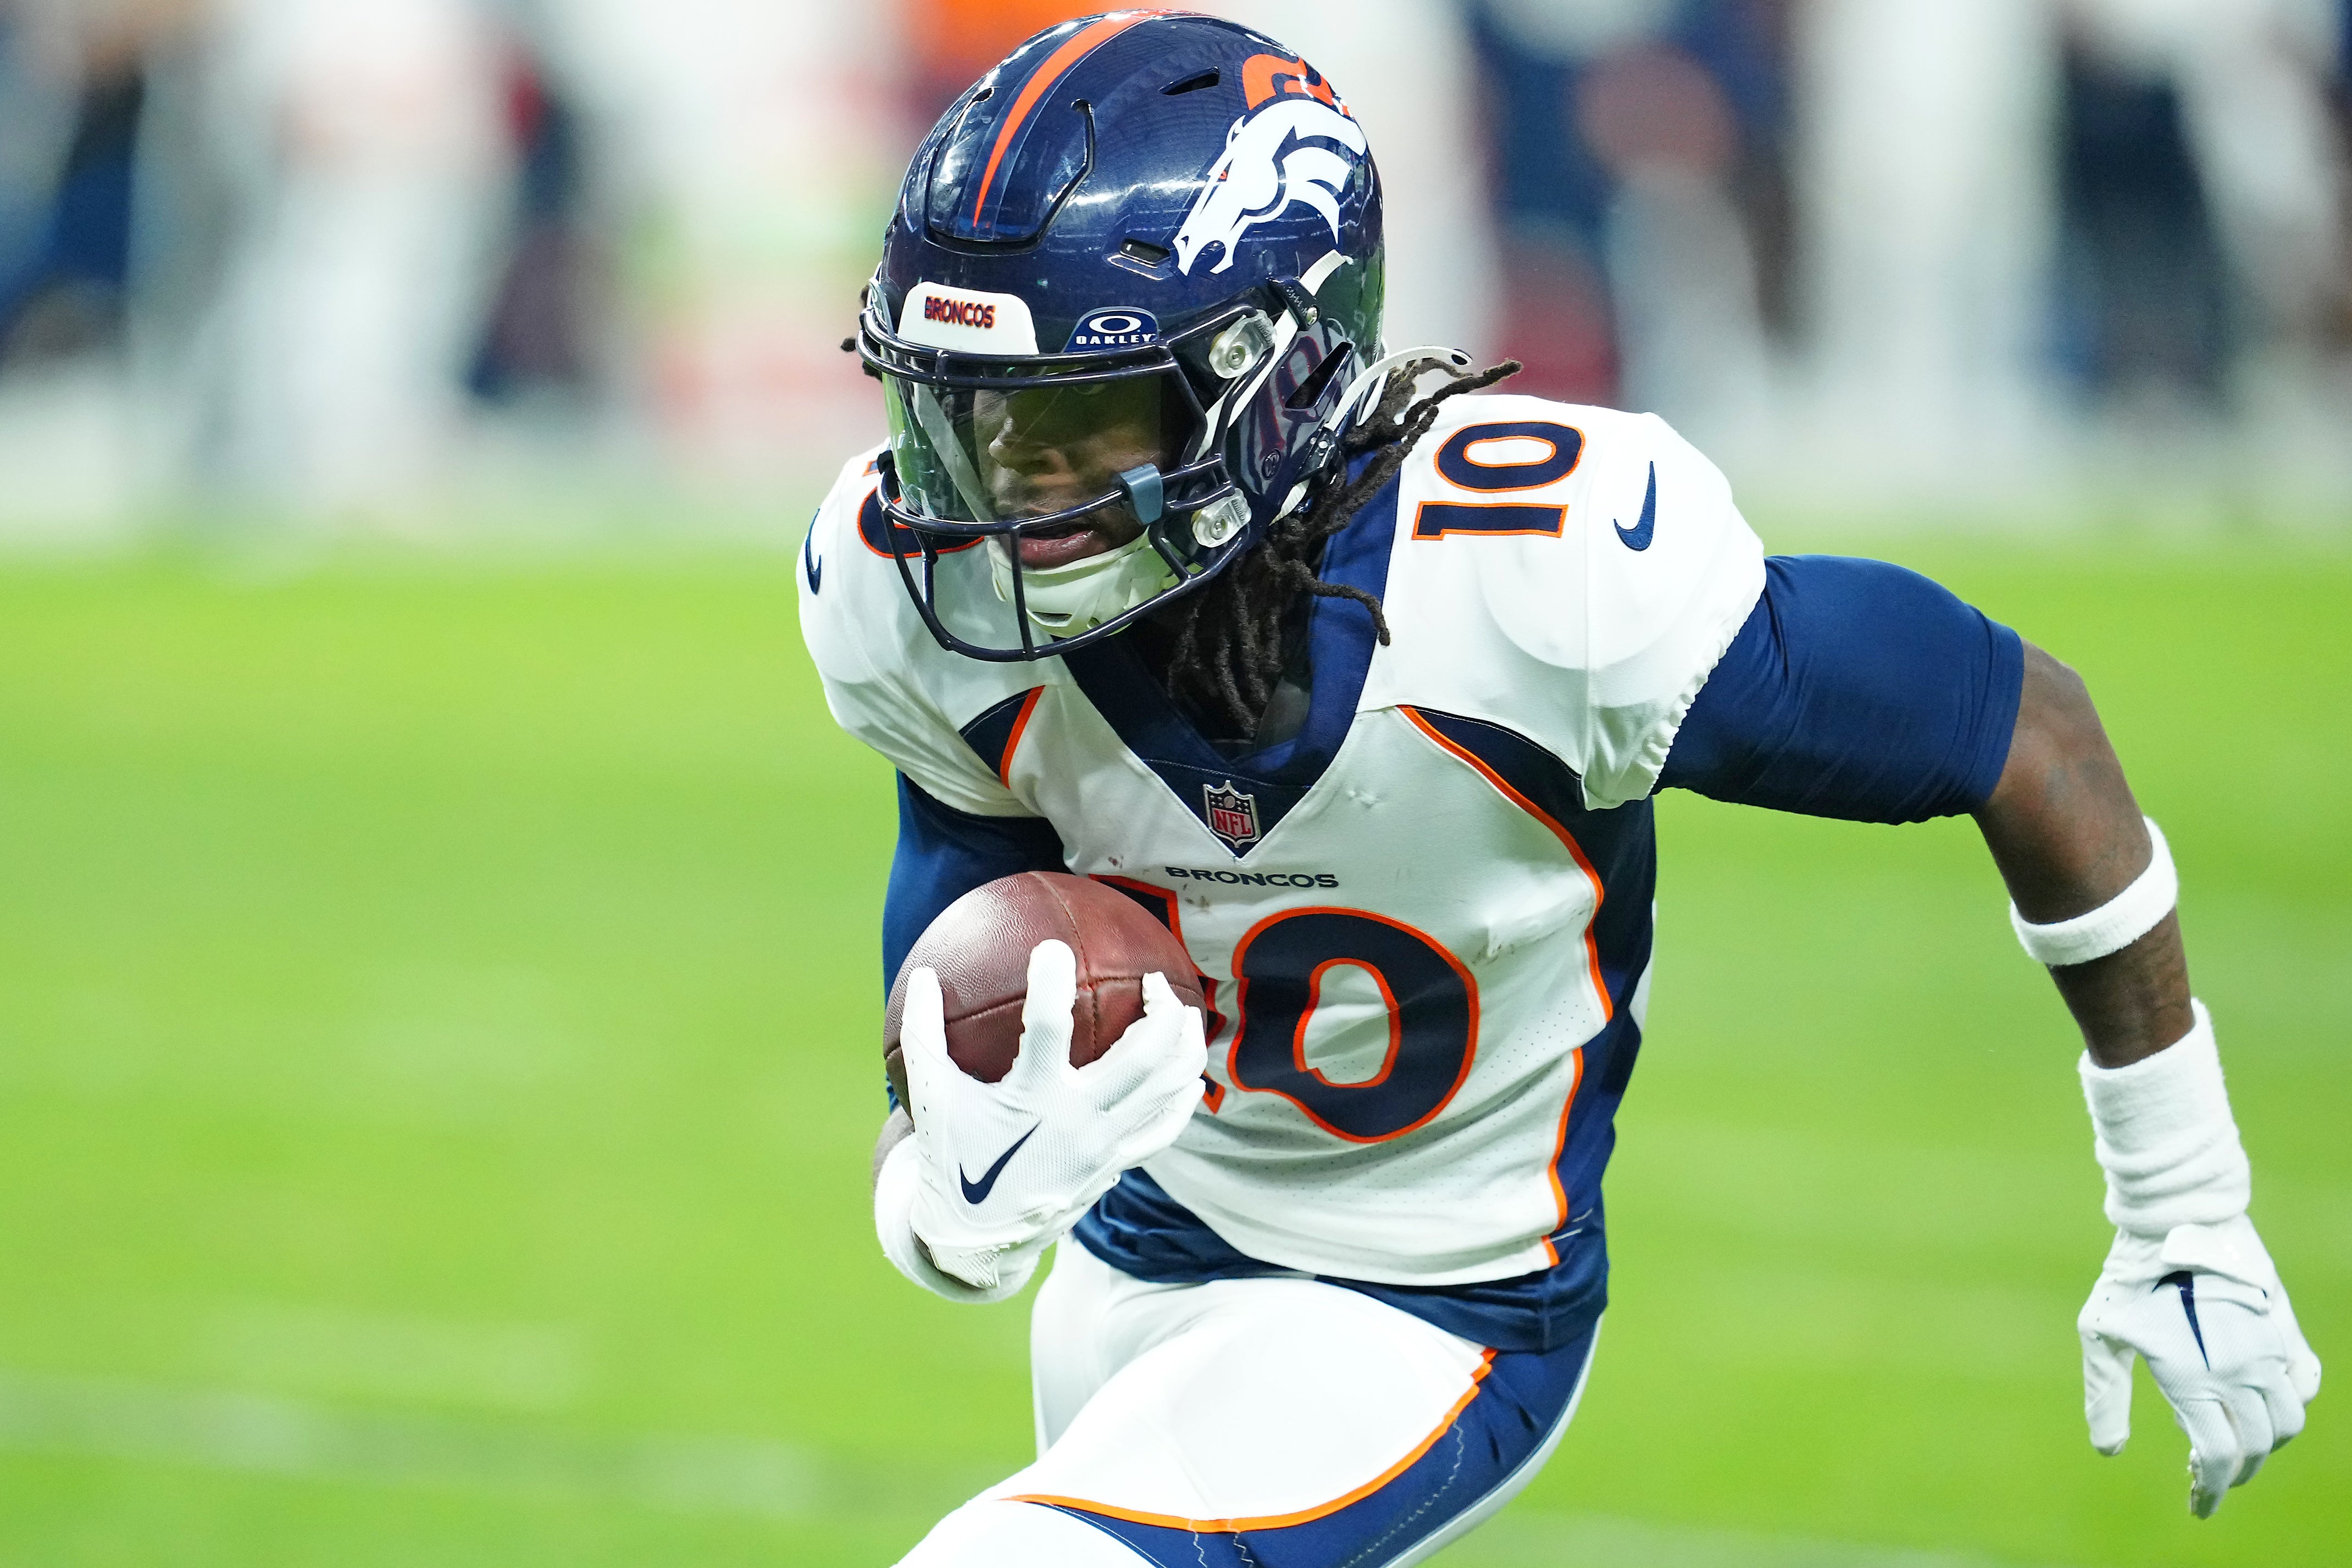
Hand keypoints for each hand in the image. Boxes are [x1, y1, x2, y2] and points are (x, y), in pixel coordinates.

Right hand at [899, 939, 1206, 1288]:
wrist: (976, 1239)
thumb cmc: (952, 1157)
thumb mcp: (932, 1097)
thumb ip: (924, 1034)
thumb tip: (924, 974)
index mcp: (1030, 1100)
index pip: (1046, 1030)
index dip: (1050, 984)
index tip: (1054, 947)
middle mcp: (1077, 1122)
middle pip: (1141, 1058)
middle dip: (1159, 1010)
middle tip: (1152, 979)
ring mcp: (1103, 1146)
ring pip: (1165, 1089)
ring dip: (1184, 1046)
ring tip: (1186, 1011)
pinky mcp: (1115, 1164)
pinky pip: (1164, 1128)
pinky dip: (1182, 1098)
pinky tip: (1189, 1074)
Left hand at [2079, 1214, 2320, 1516]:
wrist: (2177, 1219)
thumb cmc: (2129, 1276)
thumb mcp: (2101, 1332)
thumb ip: (2106, 1393)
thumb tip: (2108, 1450)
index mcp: (2193, 1378)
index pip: (2218, 1456)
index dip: (2210, 1490)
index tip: (2198, 1507)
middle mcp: (2239, 1370)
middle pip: (2254, 1447)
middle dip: (2233, 1472)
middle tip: (2206, 1475)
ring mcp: (2268, 1349)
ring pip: (2287, 1421)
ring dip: (2264, 1443)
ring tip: (2236, 1443)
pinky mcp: (2284, 1327)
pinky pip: (2306, 1381)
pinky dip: (2291, 1403)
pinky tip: (2264, 1403)